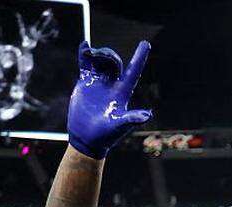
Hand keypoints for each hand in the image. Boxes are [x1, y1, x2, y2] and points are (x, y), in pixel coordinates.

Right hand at [67, 40, 152, 158]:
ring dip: (98, 54)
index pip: (134, 71)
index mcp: (122, 92)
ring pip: (101, 61)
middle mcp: (112, 85)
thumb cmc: (106, 136)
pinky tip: (84, 45)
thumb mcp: (119, 126)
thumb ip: (131, 119)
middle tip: (98, 55)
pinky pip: (86, 66)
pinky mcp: (85, 84)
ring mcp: (98, 83)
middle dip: (108, 55)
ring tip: (89, 54)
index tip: (145, 44)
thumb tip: (147, 115)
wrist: (87, 139)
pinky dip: (84, 55)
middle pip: (115, 63)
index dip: (140, 57)